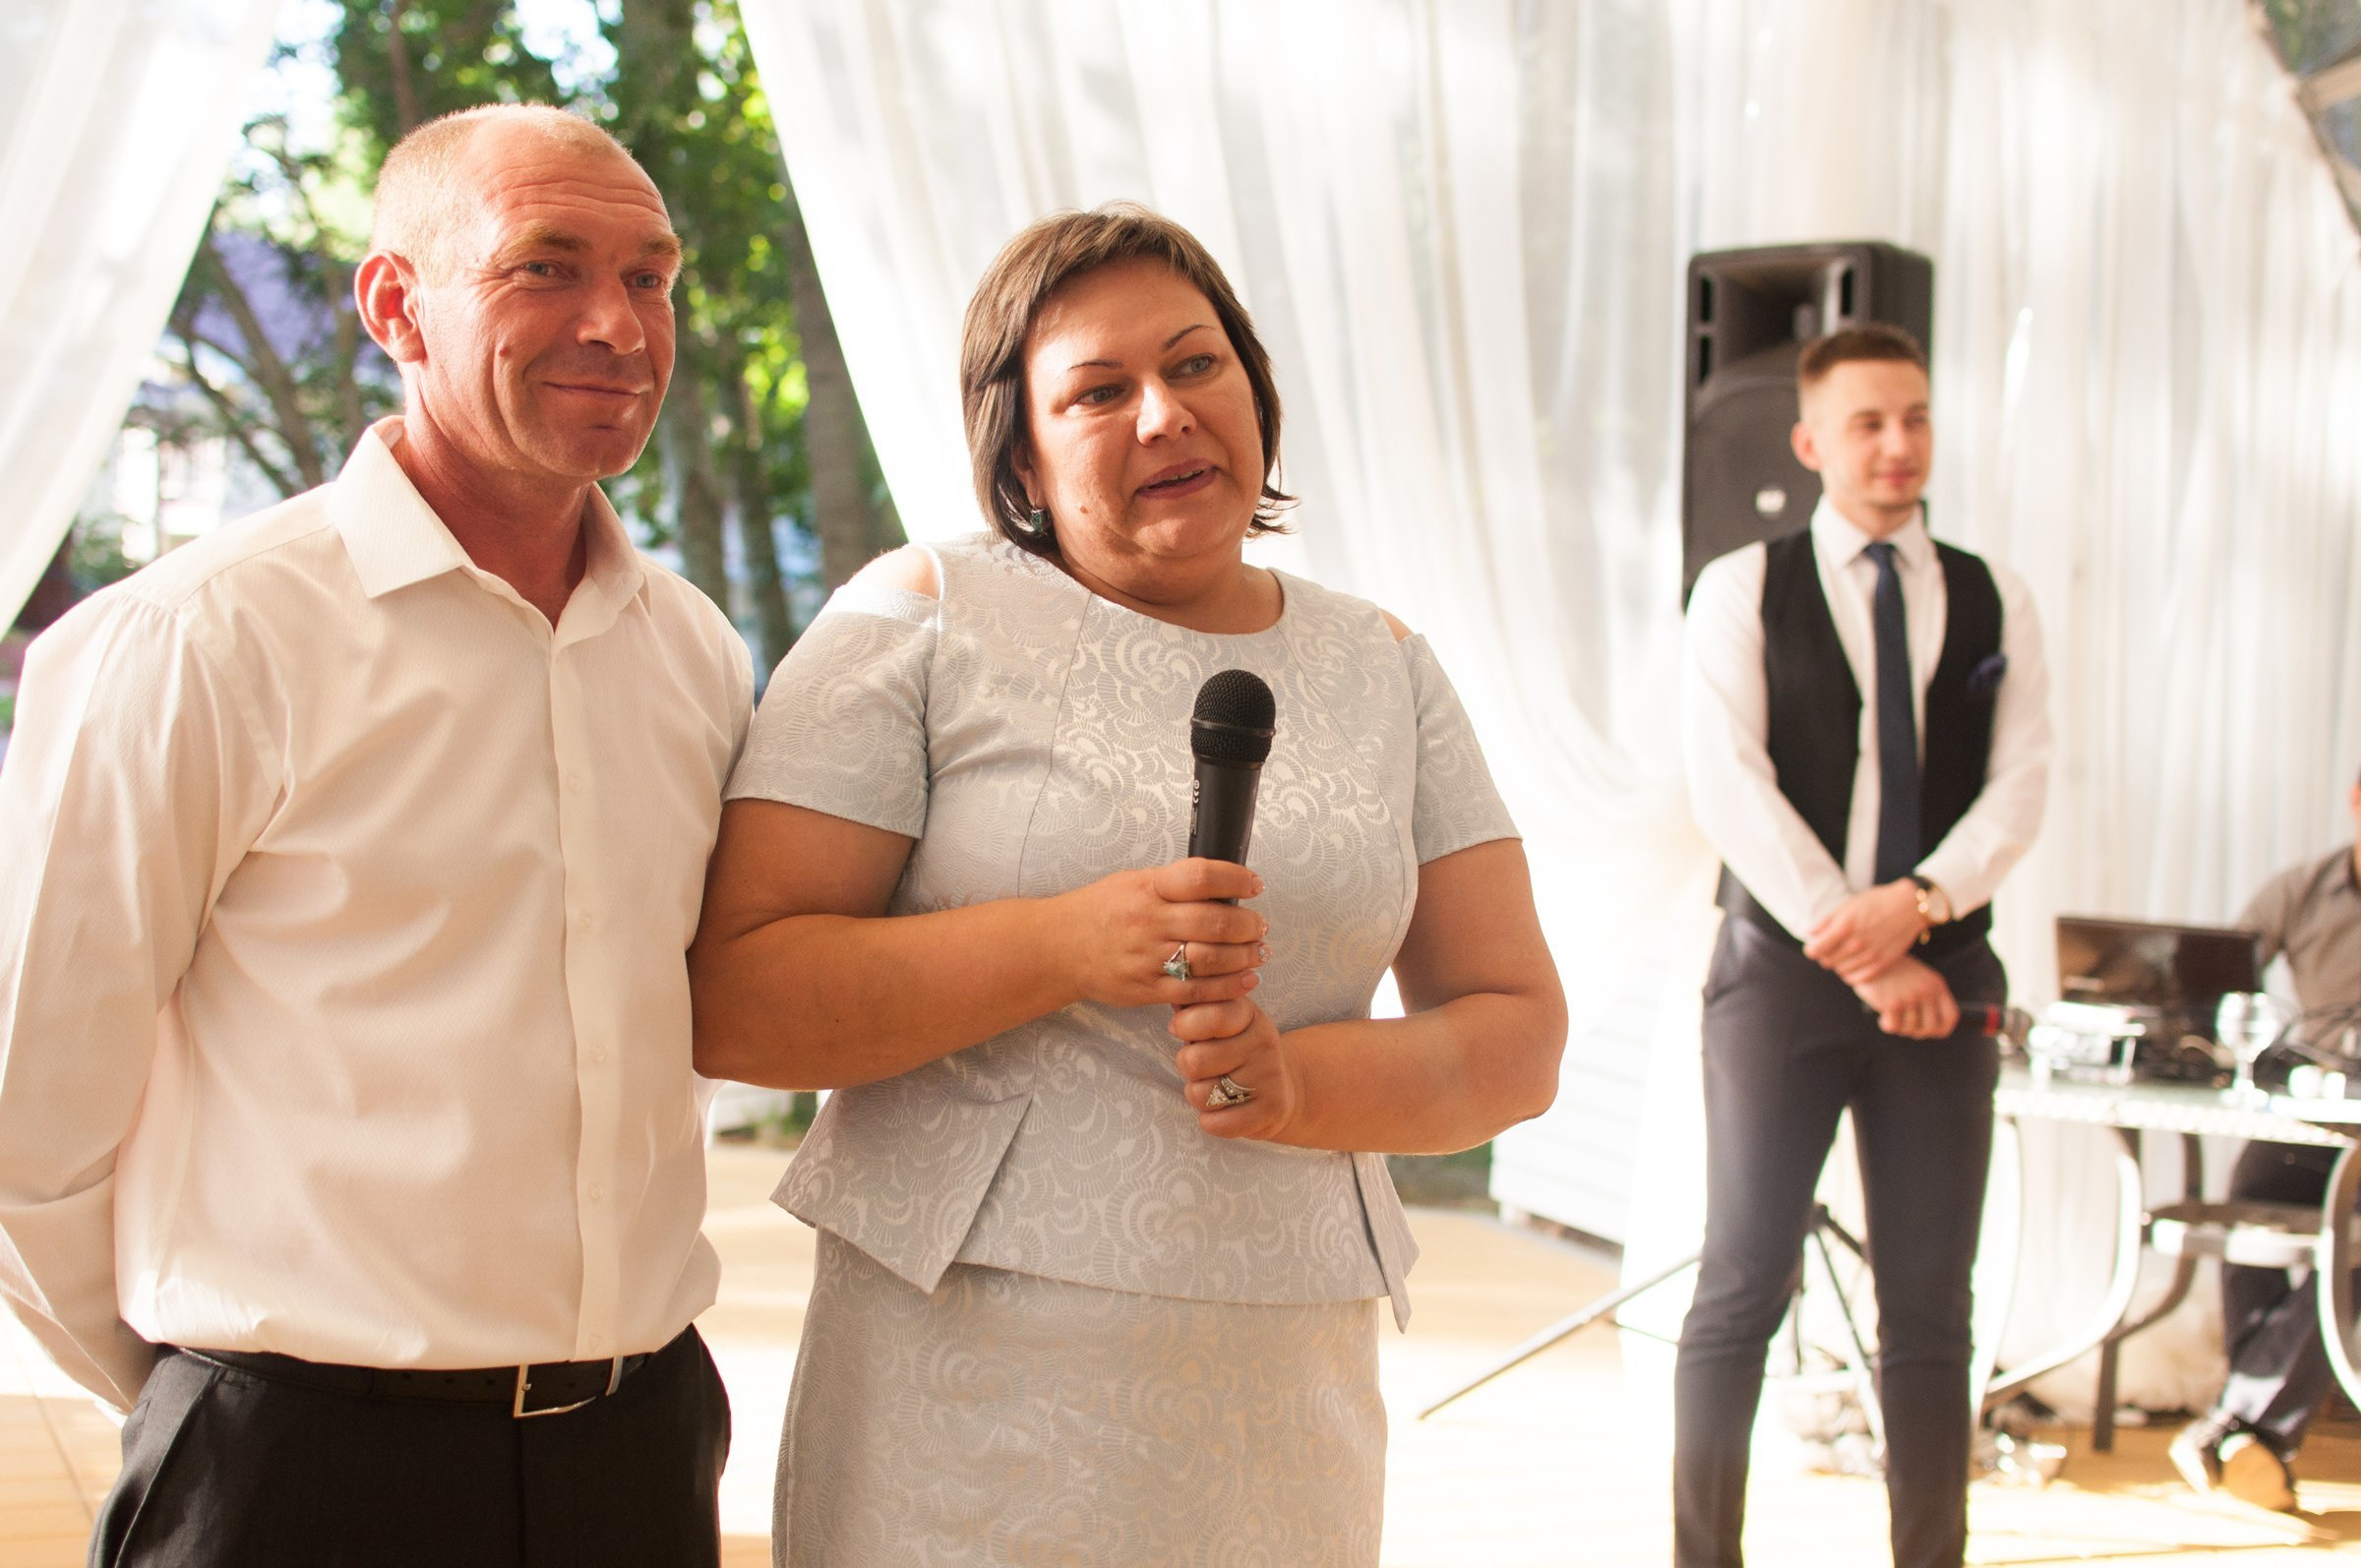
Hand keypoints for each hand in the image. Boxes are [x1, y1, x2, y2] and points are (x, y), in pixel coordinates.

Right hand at [1047, 858, 1268, 1009]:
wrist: (1059, 947)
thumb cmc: (1102, 910)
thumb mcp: (1133, 882)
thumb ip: (1175, 884)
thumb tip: (1225, 886)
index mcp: (1147, 887)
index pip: (1200, 877)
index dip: (1235, 879)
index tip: (1254, 885)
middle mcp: (1148, 921)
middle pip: (1213, 922)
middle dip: (1248, 925)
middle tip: (1260, 926)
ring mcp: (1147, 957)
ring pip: (1210, 959)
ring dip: (1244, 956)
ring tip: (1258, 952)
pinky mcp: (1147, 989)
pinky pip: (1196, 992)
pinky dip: (1227, 987)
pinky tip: (1244, 980)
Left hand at [1171, 999, 1299, 1140]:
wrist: (1281, 1087)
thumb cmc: (1236, 1050)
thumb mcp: (1224, 1021)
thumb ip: (1198, 1008)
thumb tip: (1175, 998)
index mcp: (1249, 1015)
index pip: (1212, 1015)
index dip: (1185, 1025)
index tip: (1179, 1029)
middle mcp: (1263, 1042)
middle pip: (1196, 1059)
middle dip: (1186, 1066)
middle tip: (1197, 1066)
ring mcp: (1270, 1077)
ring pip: (1202, 1093)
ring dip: (1196, 1095)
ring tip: (1210, 1088)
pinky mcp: (1272, 1110)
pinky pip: (1219, 1124)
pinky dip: (1210, 1121)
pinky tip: (1219, 1112)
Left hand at [1804, 881, 1926, 983]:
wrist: (1910, 906)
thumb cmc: (1877, 902)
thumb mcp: (1848, 906)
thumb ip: (1826, 922)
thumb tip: (1809, 934)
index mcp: (1844, 927)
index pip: (1815, 950)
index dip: (1811, 949)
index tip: (1814, 946)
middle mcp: (1856, 944)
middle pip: (1827, 962)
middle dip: (1825, 955)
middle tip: (1832, 948)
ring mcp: (1870, 956)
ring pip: (1841, 971)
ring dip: (1839, 964)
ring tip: (1846, 953)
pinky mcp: (1882, 964)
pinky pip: (1858, 979)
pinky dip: (1852, 974)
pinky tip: (1854, 964)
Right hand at [1853, 956, 1958, 1038]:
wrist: (1868, 955)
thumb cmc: (1891, 970)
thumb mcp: (1916, 980)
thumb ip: (1927, 1000)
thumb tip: (1930, 1030)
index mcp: (1936, 984)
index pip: (1950, 1017)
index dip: (1941, 1030)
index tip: (1928, 1031)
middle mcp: (1926, 991)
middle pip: (1930, 1028)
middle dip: (1916, 1032)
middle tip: (1904, 1025)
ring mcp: (1910, 997)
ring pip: (1909, 1029)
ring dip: (1899, 1026)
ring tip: (1891, 1013)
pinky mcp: (1892, 1003)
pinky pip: (1893, 1027)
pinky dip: (1886, 1024)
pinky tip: (1882, 1015)